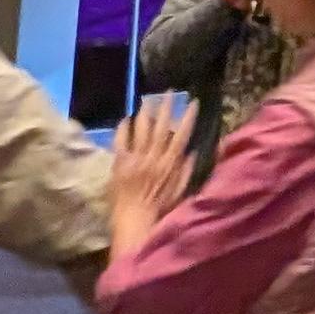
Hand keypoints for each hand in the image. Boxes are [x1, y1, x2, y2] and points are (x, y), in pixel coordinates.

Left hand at [110, 99, 197, 236]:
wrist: (135, 222)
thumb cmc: (160, 212)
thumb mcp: (180, 193)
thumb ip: (186, 172)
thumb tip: (192, 152)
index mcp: (170, 164)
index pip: (182, 135)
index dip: (188, 117)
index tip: (194, 102)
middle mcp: (154, 157)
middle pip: (162, 126)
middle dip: (167, 106)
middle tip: (170, 91)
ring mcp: (135, 159)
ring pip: (142, 129)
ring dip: (146, 112)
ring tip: (149, 98)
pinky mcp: (120, 163)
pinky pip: (120, 141)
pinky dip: (122, 128)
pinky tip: (125, 118)